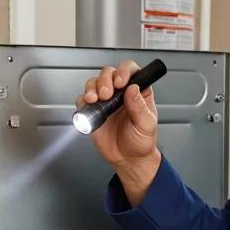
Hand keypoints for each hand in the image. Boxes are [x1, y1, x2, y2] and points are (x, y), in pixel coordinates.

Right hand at [77, 61, 160, 203]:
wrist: (128, 159)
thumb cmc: (141, 142)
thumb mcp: (146, 125)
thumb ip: (140, 107)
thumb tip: (133, 89)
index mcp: (138, 92)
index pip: (131, 71)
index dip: (124, 71)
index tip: (121, 82)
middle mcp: (121, 93)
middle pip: (109, 73)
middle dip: (105, 80)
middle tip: (107, 94)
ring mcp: (106, 101)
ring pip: (94, 83)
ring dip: (92, 88)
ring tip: (95, 99)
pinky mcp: (93, 111)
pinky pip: (83, 100)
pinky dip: (83, 101)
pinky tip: (88, 107)